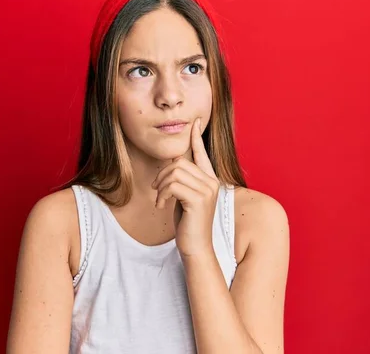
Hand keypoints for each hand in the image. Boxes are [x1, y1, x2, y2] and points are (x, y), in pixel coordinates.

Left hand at [151, 117, 220, 256]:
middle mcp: (212, 182)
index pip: (202, 153)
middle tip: (157, 190)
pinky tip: (161, 206)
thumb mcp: (184, 197)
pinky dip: (162, 194)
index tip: (195, 122)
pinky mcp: (199, 200)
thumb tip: (175, 160)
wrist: (196, 247)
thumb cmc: (188, 223)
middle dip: (162, 175)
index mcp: (210, 179)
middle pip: (179, 162)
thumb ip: (183, 180)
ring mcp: (207, 190)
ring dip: (160, 185)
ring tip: (160, 199)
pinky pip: (172, 185)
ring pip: (174, 172)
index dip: (196, 137)